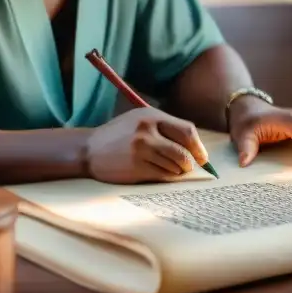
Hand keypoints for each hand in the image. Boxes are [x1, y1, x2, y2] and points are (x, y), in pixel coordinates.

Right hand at [84, 107, 209, 183]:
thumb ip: (165, 127)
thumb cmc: (119, 135)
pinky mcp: (136, 167)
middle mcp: (147, 131)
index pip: (187, 131)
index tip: (202, 156)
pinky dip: (167, 176)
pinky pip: (163, 175)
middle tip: (189, 167)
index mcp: (151, 116)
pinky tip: (160, 172)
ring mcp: (141, 150)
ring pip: (175, 166)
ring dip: (177, 171)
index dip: (198, 146)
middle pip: (183, 151)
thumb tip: (195, 146)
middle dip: (191, 163)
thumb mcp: (140, 120)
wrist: (89, 150)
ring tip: (170, 169)